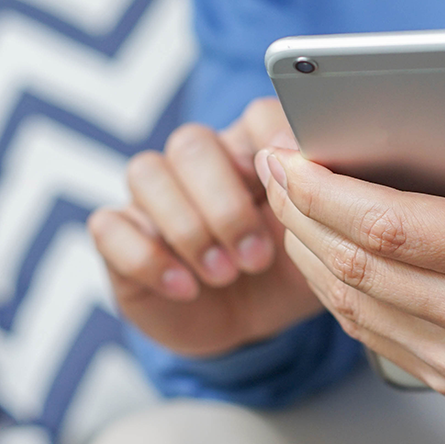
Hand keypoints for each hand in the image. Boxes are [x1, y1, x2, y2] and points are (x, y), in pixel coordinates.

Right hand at [88, 98, 321, 356]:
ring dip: (188, 228)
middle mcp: (199, 164)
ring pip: (146, 173)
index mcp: (253, 151)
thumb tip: (335, 177)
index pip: (254, 115)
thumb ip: (327, 206)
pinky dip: (147, 257)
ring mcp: (154, 197)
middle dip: (225, 204)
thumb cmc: (288, 273)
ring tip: (224, 275)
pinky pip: (109, 225)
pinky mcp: (120, 236)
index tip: (290, 176)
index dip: (271, 139)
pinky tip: (185, 287)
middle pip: (192, 144)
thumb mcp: (322, 243)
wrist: (252, 328)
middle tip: (255, 256)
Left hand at [256, 91, 444, 435]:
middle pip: (357, 264)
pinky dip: (338, 294)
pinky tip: (324, 255)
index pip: (391, 224)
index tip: (287, 153)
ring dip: (307, 253)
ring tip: (285, 206)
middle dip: (299, 212)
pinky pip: (376, 338)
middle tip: (271, 169)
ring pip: (355, 306)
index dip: (324, 189)